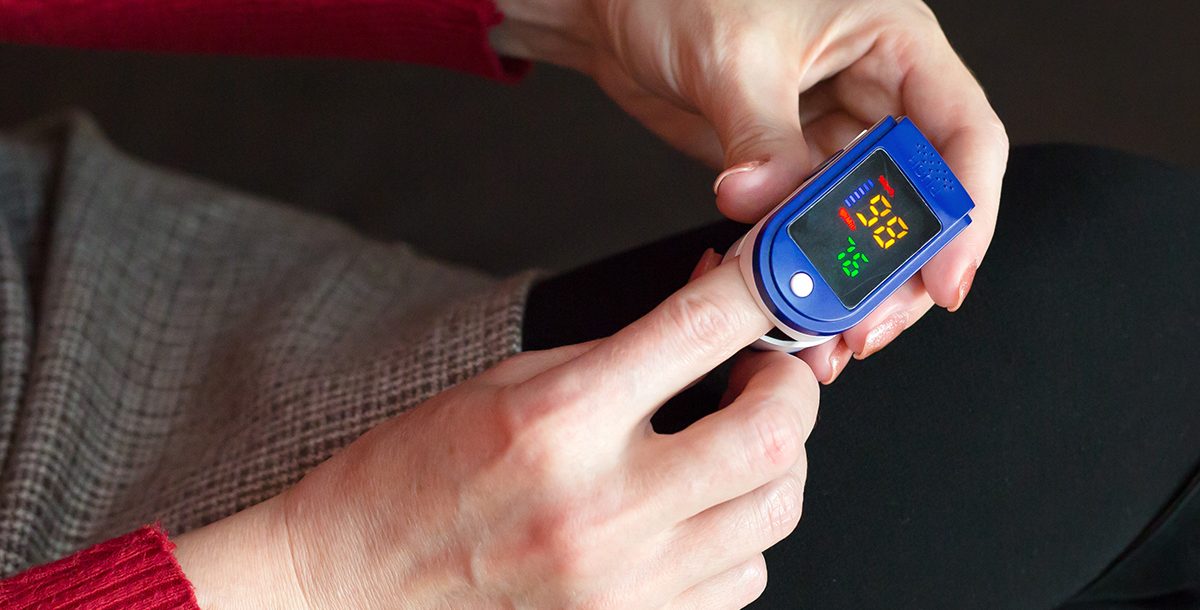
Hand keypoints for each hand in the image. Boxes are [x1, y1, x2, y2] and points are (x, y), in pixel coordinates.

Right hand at [175, 261, 818, 608]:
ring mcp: (626, 580)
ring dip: (772, 461)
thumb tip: (709, 299)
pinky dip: (743, 532)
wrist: (360, 579)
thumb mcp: (512, 381)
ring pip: (773, 511)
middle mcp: (601, 507)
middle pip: (769, 434)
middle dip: (791, 385)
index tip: (780, 278)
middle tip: (769, 368)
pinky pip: (743, 576)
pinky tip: (703, 506)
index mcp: (559, 421)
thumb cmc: (417, 476)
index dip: (760, 290)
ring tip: (733, 435)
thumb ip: (621, 346)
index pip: (699, 332)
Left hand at [491, 0, 1008, 381]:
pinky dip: (804, 272)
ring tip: (825, 337)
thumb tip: (770, 201)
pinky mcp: (787, 167)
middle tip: (866, 326)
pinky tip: (789, 307)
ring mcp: (830, 136)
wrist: (614, 8)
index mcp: (894, 44)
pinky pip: (812, 229)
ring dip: (851, 286)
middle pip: (923, 199)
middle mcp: (875, 93)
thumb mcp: (731, 53)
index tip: (943, 280)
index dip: (966, 213)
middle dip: (903, 272)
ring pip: (869, 226)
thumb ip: (760, 134)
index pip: (964, 136)